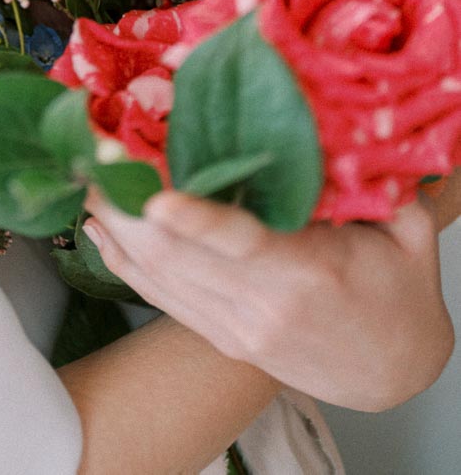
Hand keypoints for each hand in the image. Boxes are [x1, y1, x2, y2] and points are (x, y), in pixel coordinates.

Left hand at [83, 186, 454, 411]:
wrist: (394, 370)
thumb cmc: (400, 292)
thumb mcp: (405, 232)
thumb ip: (374, 180)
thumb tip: (338, 117)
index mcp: (308, 274)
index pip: (241, 244)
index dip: (195, 221)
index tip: (155, 196)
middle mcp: (260, 306)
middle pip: (176, 257)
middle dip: (125, 202)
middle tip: (92, 149)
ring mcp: (232, 326)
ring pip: (155, 273)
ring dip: (113, 222)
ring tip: (83, 169)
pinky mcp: (217, 335)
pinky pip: (156, 294)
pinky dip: (121, 257)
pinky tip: (96, 222)